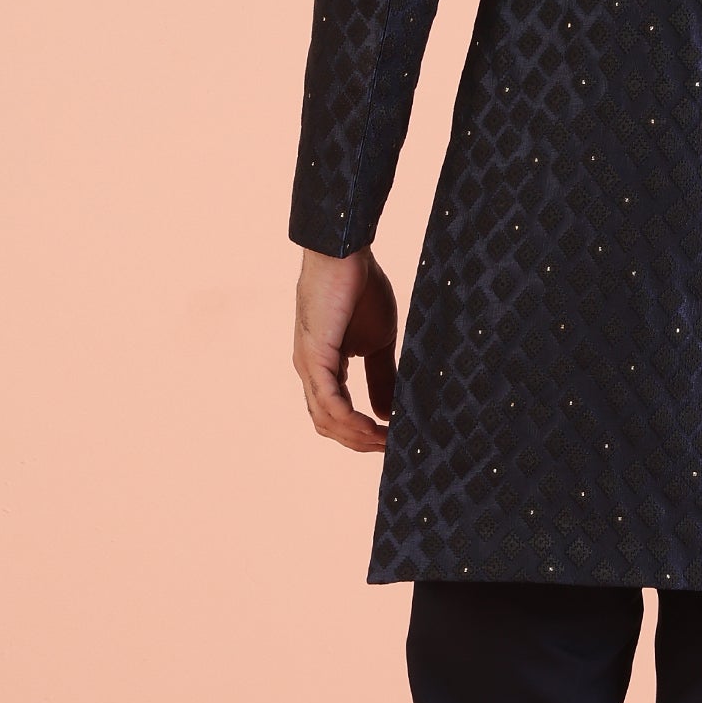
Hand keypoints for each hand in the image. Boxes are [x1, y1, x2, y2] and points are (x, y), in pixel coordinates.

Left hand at [293, 245, 398, 452]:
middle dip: (361, 443)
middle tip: (392, 449)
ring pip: (327, 420)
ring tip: (388, 441)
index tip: (392, 442)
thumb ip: (381, 377)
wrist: (345, 253)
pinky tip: (373, 428)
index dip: (362, 434)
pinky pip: (328, 401)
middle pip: (329, 426)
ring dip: (358, 437)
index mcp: (323, 368)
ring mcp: (308, 366)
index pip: (336, 416)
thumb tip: (387, 414)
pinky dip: (350, 420)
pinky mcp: (314, 355)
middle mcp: (310, 372)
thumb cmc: (360, 289)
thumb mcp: (377, 341)